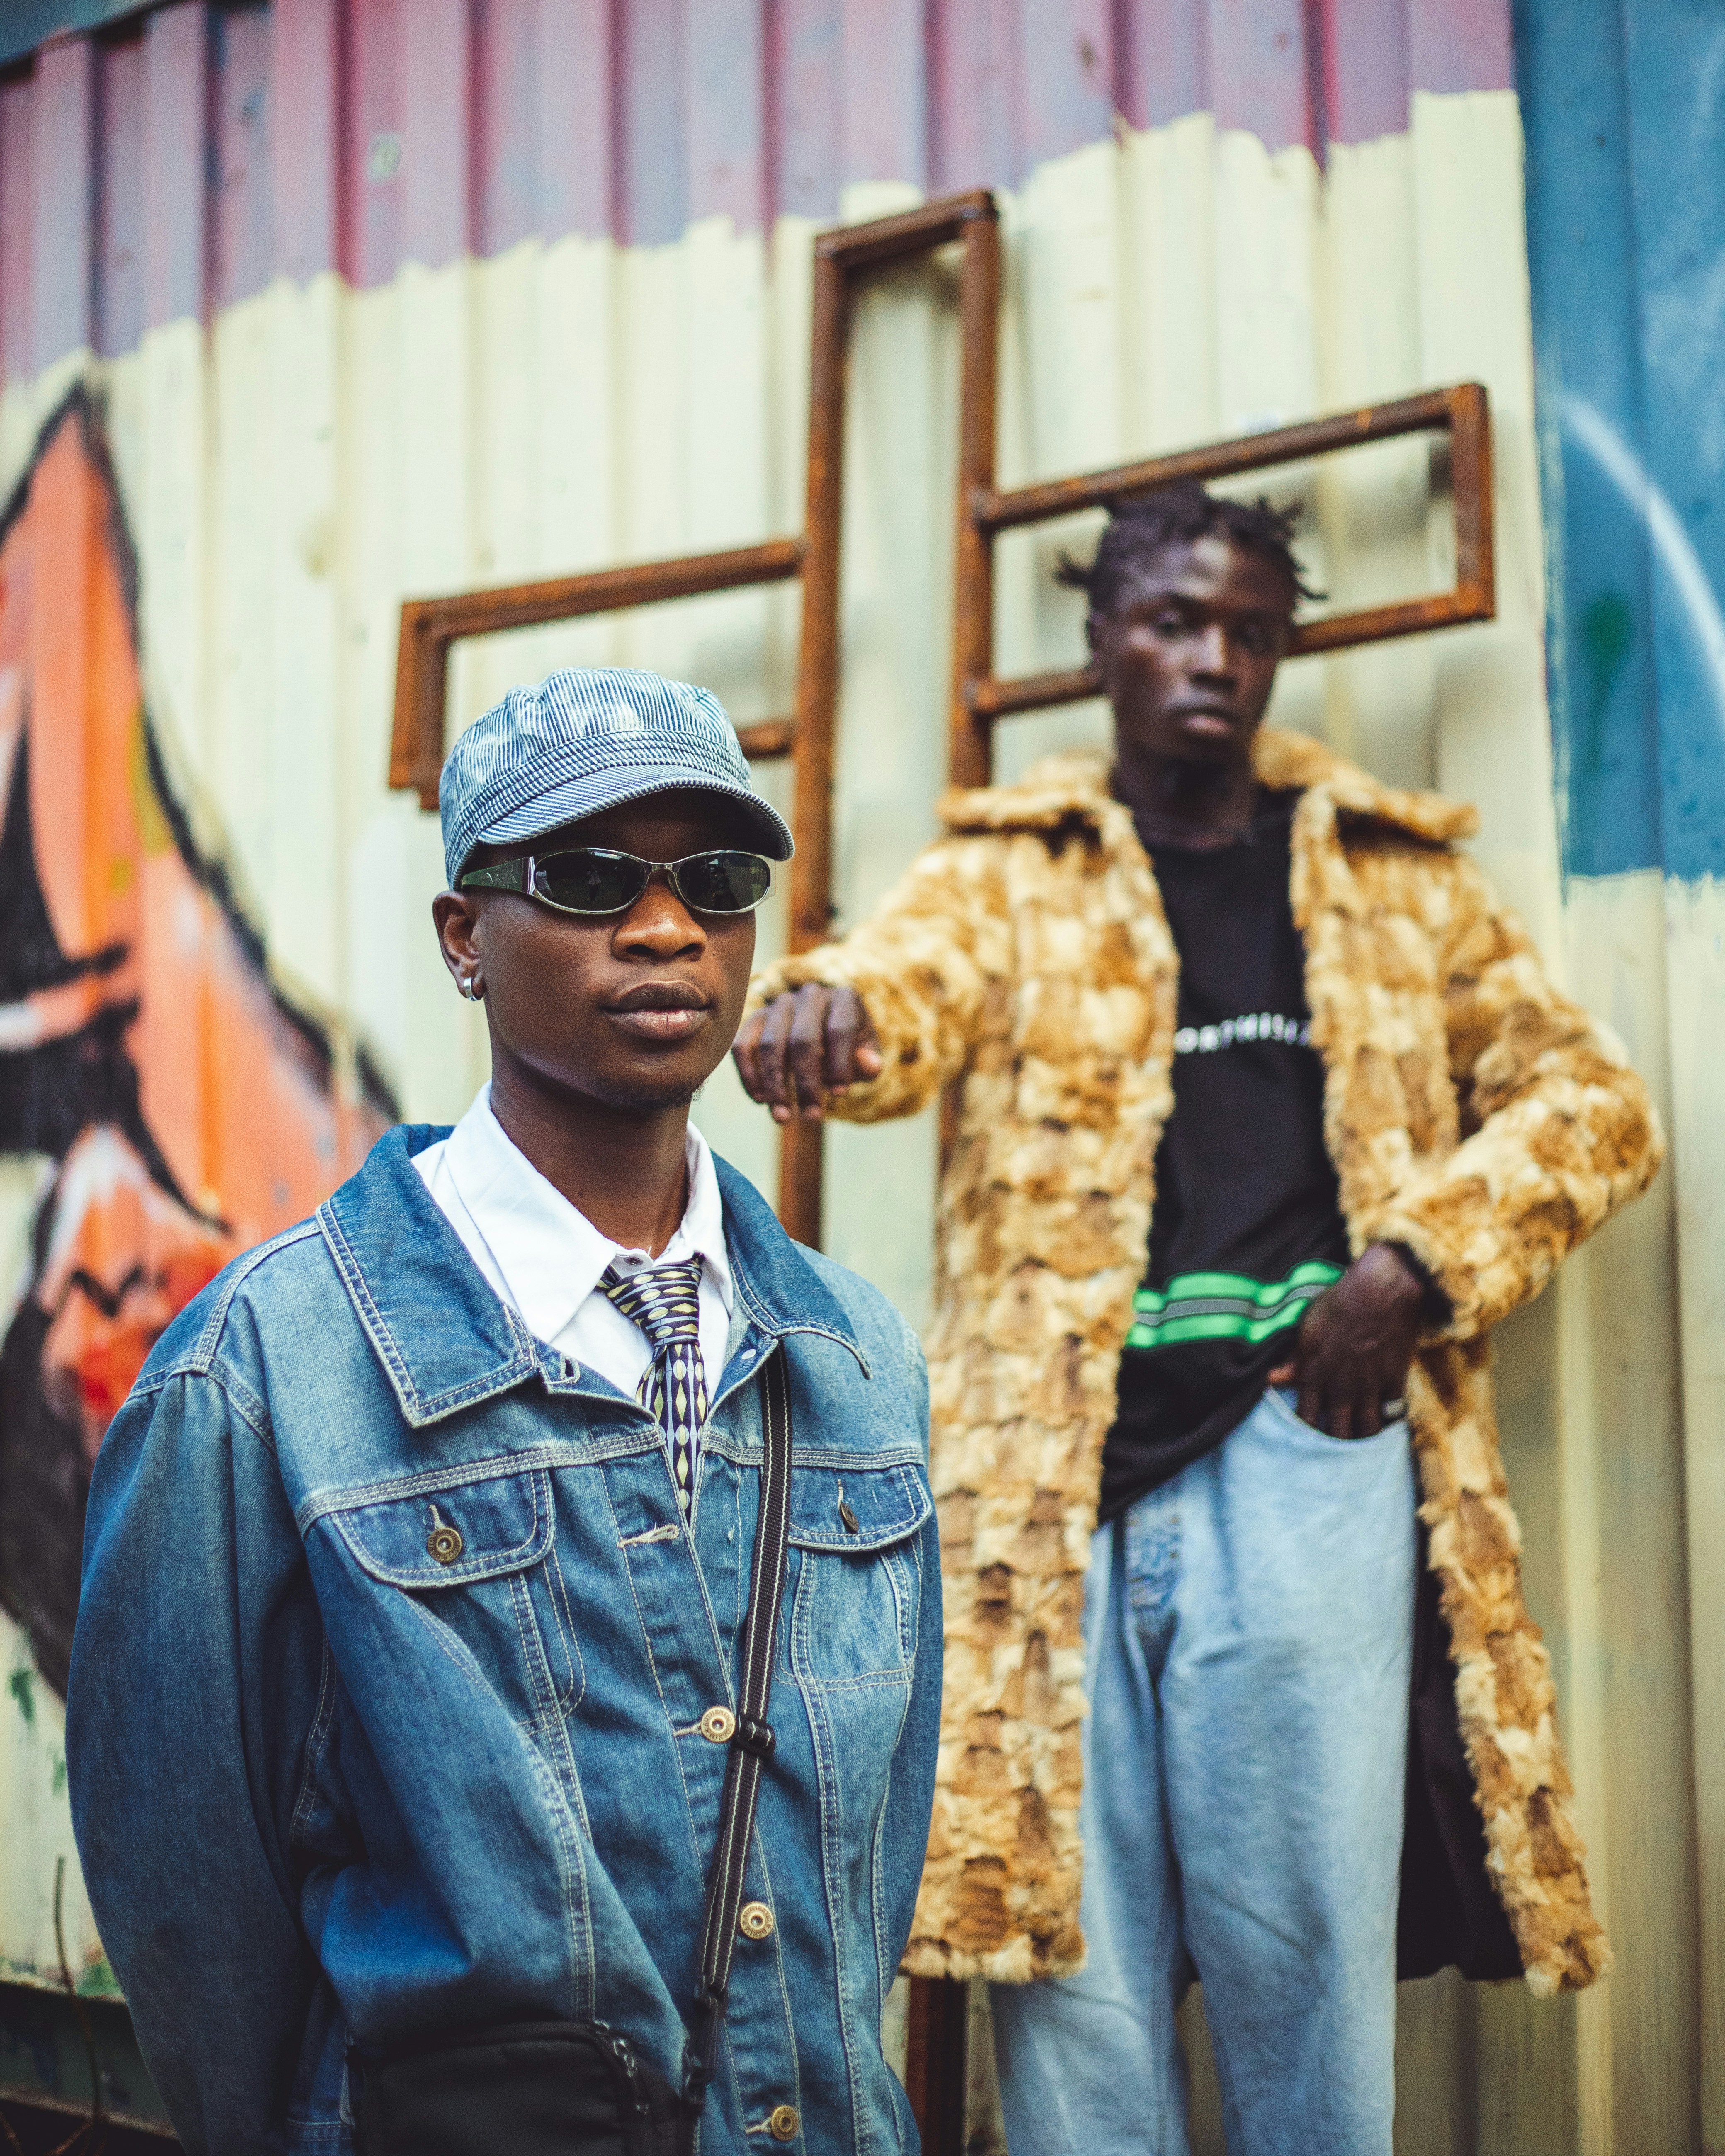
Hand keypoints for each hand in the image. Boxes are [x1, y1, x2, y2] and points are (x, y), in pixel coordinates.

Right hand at [732, 985, 882, 1122]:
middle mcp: (810, 995)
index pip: (839, 1029)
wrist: (825, 1032)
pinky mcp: (756, 1018)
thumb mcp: (866, 1054)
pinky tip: (760, 1100)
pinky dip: (749, 1074)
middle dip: (806, 1082)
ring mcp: (779, 1005)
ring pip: (770, 1044)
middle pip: (802, 1039)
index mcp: (844, 999)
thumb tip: (871, 1066)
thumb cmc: (850, 1048)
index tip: (839, 1095)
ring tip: (782, 1117)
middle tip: (811, 1117)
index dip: (839, 1064)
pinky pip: (743, 1045)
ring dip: (775, 1084)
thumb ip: (870, 1062)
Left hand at [1267, 1243, 1423, 1440]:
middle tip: (1334, 1449)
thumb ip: (1292, 1360)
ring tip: (1360, 1440)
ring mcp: (1370, 1387)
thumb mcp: (1308, 1329)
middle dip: (1335, 1443)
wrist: (1381, 1290)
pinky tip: (1384, 1419)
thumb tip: (1270, 1380)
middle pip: (1338, 1433)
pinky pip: (1392, 1412)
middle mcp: (1341, 1387)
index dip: (1305, 1435)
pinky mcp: (1395, 1380)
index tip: (1305, 1441)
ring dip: (1363, 1437)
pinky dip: (1388, 1419)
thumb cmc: (1338, 1303)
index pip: (1306, 1419)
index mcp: (1314, 1375)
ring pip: (1367, 1429)